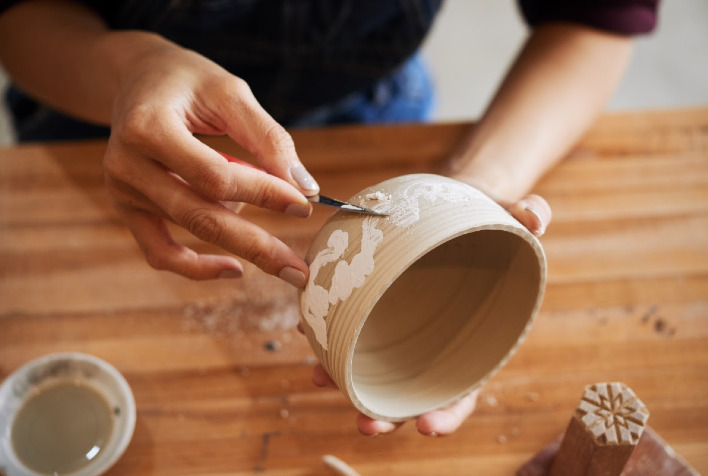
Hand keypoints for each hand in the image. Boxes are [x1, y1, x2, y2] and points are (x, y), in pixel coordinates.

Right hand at [102, 35, 319, 285]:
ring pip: (189, 231)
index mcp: (148, 127)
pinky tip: (233, 267)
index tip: (305, 205)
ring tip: (270, 235)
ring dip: (238, 239)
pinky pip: (159, 252)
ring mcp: (122, 191)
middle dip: (256, 245)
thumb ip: (268, 138)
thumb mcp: (231, 93)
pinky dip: (195, 267)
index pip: (214, 176)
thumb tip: (306, 189)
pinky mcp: (127, 208)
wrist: (137, 78)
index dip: (263, 193)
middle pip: (200, 216)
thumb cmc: (189, 81)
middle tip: (299, 270)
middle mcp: (127, 164)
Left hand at [301, 174, 549, 435]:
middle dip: (387, 414)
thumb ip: (527, 217)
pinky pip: (351, 328)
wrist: (451, 207)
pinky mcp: (376, 306)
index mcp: (472, 339)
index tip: (428, 427)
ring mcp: (402, 328)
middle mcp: (433, 343)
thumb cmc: (484, 222)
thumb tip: (537, 220)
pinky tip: (307, 330)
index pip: (464, 388)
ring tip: (320, 377)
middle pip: (411, 392)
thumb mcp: (508, 217)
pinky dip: (330, 334)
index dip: (448, 412)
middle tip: (366, 424)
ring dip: (345, 379)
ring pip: (373, 366)